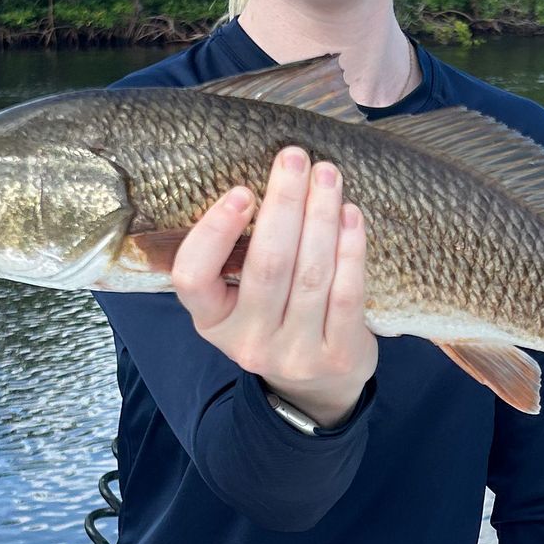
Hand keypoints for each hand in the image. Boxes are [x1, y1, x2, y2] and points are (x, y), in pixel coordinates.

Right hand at [170, 145, 376, 427]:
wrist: (317, 386)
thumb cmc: (274, 319)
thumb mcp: (237, 299)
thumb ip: (236, 255)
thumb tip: (264, 178)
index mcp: (212, 321)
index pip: (193, 278)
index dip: (214, 233)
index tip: (242, 191)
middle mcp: (249, 342)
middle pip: (267, 266)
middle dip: (284, 204)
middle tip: (295, 157)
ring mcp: (295, 354)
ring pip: (310, 275)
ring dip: (321, 216)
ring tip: (327, 175)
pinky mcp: (339, 356)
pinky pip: (346, 294)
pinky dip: (350, 249)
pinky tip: (351, 215)